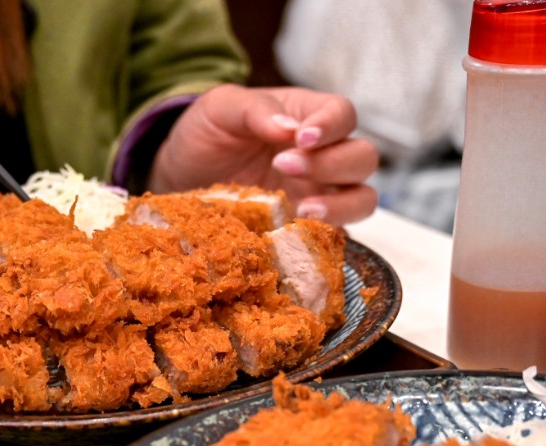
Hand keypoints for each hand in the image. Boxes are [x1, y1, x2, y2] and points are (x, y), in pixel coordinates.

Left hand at [148, 84, 379, 225]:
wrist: (182, 176)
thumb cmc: (207, 134)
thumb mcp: (221, 108)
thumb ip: (255, 109)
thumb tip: (288, 128)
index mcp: (308, 116)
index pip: (343, 113)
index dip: (331, 125)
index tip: (301, 138)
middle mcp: (324, 155)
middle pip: (362, 157)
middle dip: (331, 163)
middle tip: (284, 167)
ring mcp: (319, 194)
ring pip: (363, 199)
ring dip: (342, 204)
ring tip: (302, 210)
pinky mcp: (308, 229)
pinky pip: (335, 236)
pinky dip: (326, 236)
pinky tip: (296, 235)